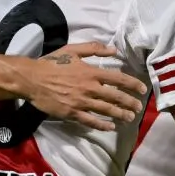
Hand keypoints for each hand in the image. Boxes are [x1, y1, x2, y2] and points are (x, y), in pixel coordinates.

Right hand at [18, 42, 145, 130]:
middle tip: (138, 108)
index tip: (142, 89)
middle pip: (115, 97)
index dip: (132, 85)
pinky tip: (110, 127)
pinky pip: (90, 121)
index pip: (118, 79)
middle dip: (130, 103)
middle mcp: (89, 88)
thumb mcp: (73, 50)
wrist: (32, 79)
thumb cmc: (52, 63)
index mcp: (91, 72)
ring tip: (129, 118)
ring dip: (120, 114)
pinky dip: (102, 125)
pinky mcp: (72, 113)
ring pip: (106, 110)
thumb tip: (114, 50)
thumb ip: (94, 49)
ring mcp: (81, 102)